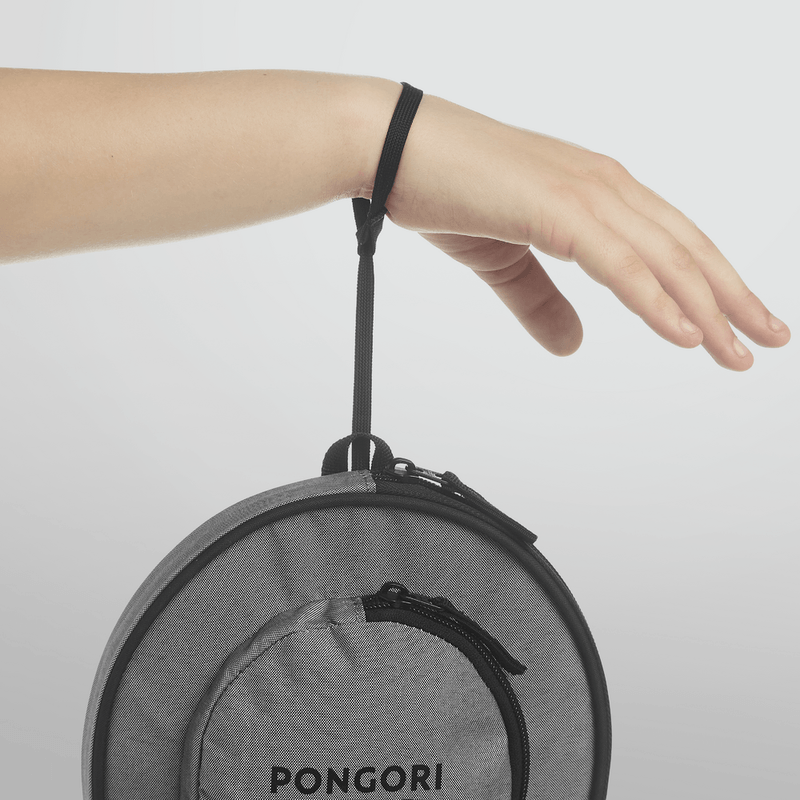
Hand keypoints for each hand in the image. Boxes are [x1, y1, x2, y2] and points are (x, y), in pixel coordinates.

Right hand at [381, 92, 789, 369]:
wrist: (393, 146)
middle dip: (730, 299)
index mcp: (594, 191)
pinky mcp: (556, 207)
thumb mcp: (504, 260)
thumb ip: (541, 301)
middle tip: (767, 341)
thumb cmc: (443, 189)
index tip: (736, 322)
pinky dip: (653, 298)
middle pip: (684, 249)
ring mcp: (583, 192)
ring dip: (705, 308)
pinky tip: (683, 334)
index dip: (710, 283)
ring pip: (662, 257)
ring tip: (737, 352)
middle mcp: (602, 185)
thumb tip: (574, 345)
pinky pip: (618, 261)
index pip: (669, 242)